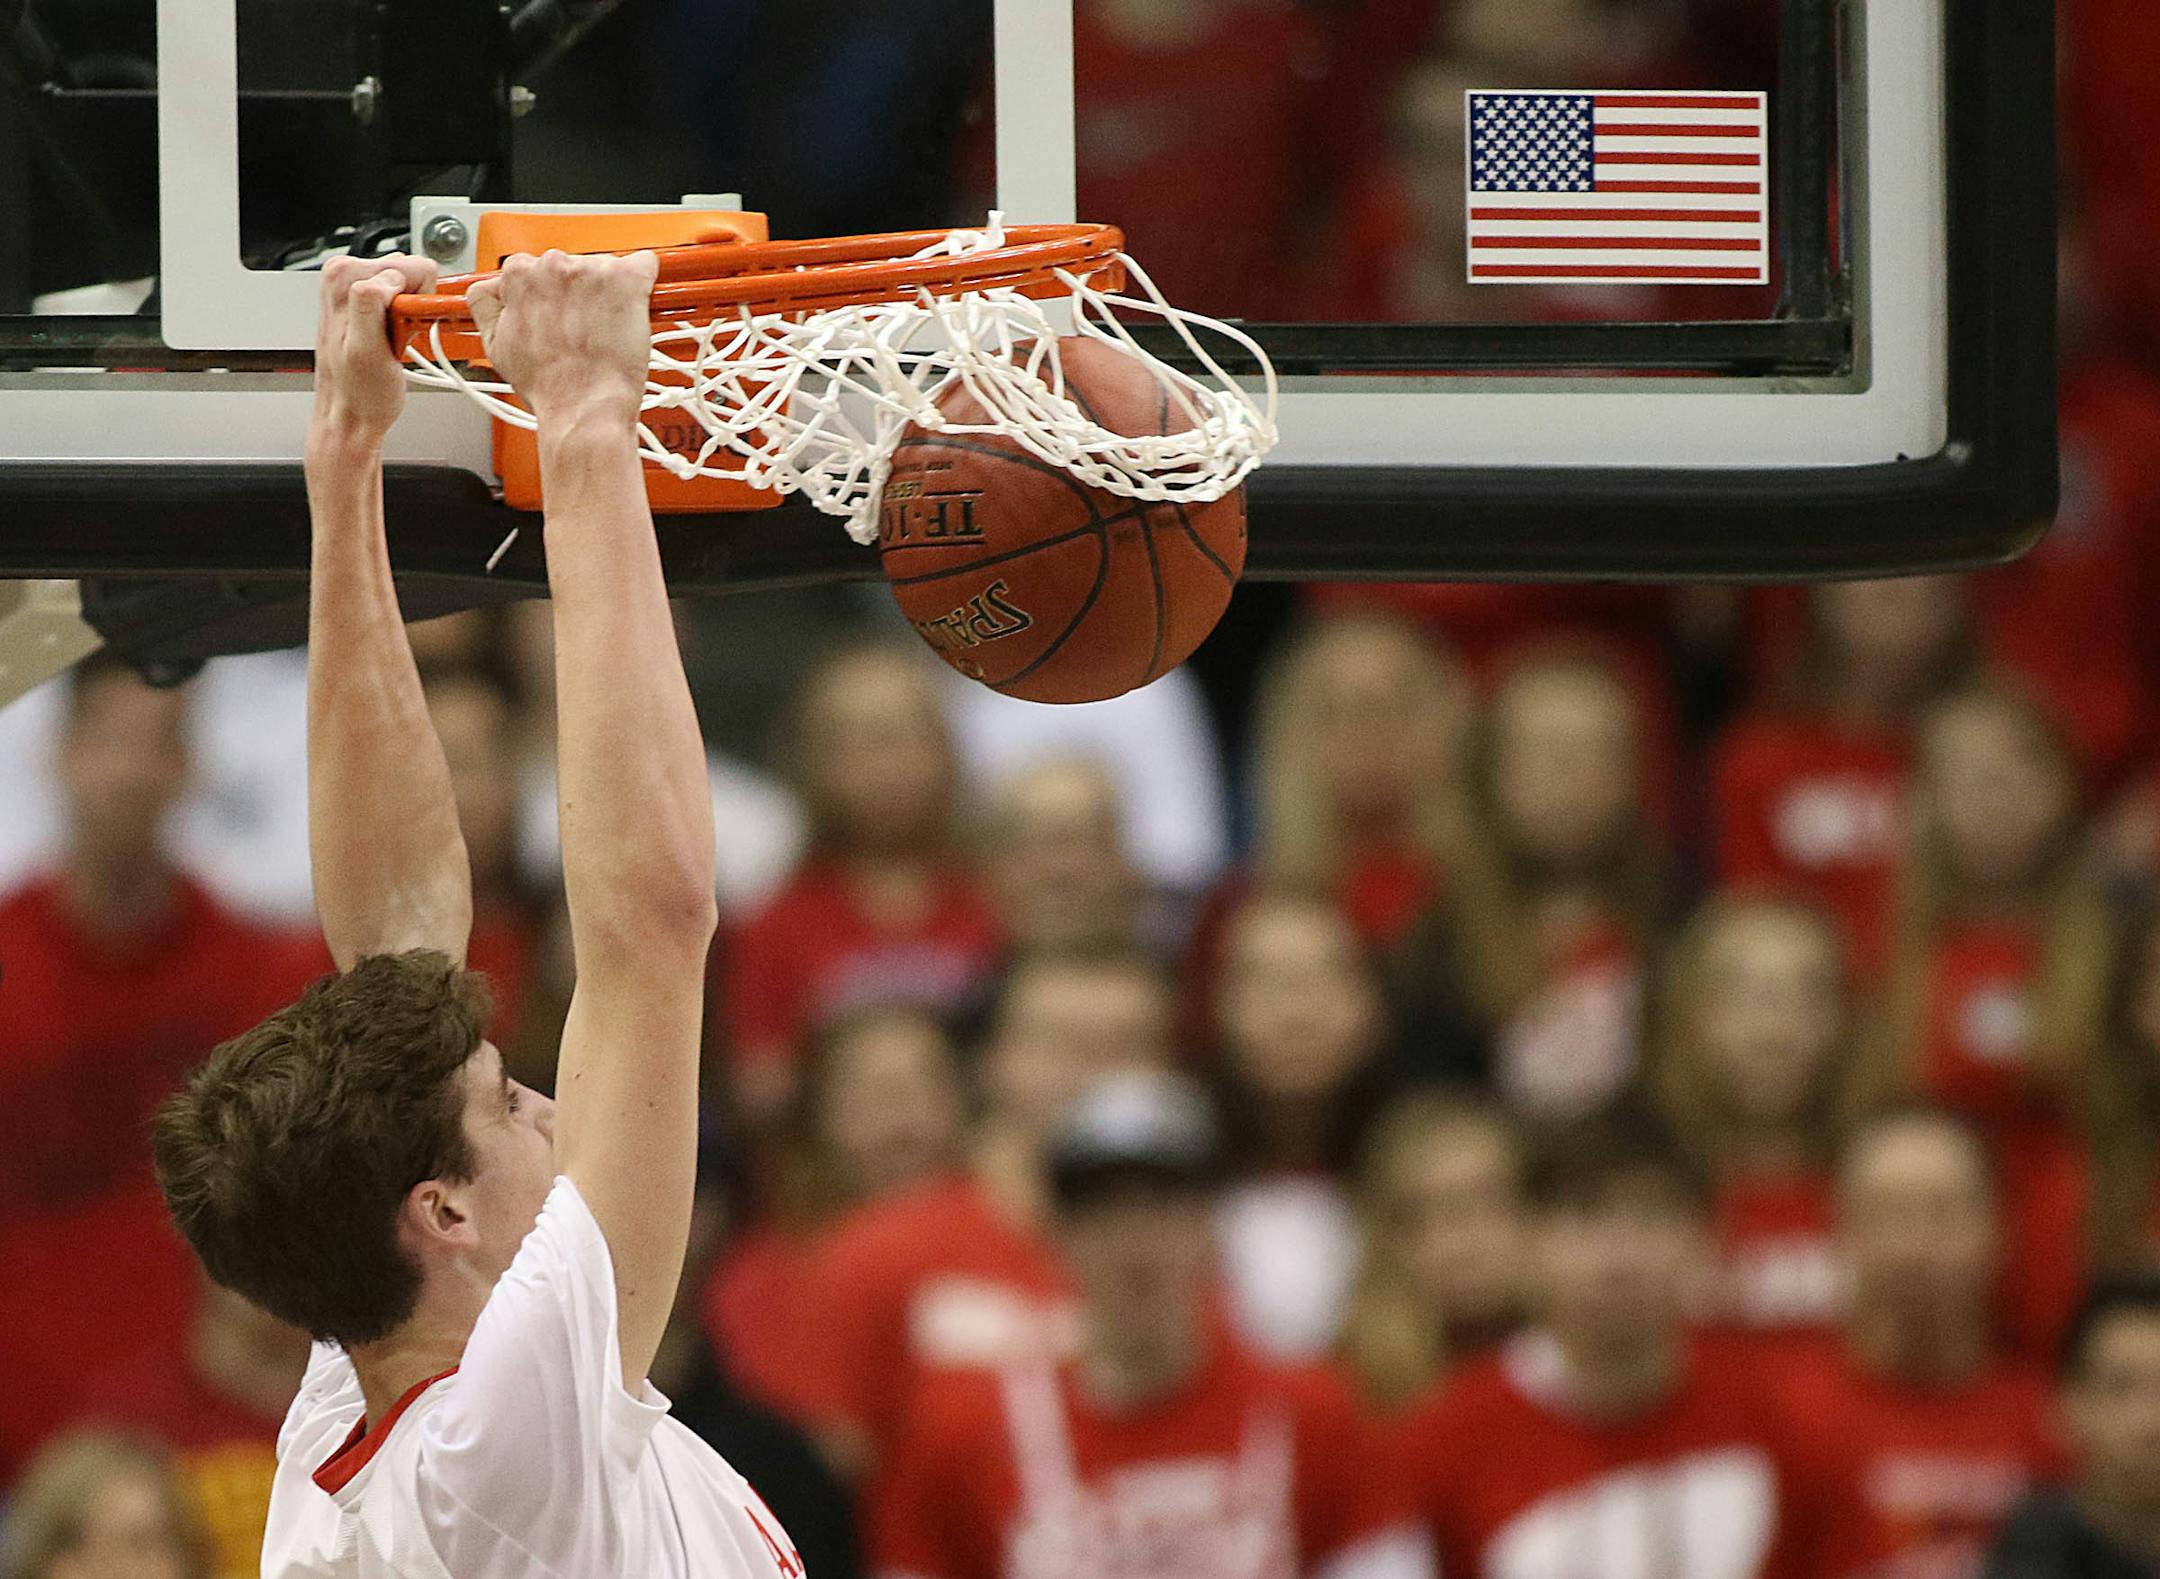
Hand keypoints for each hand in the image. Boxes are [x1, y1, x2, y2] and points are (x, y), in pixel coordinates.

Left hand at [312, 253, 437, 444]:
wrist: (350, 413)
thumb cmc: (359, 391)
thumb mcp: (365, 350)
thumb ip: (370, 304)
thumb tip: (385, 278)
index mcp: (343, 276)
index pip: (412, 267)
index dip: (417, 303)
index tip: (404, 328)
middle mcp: (345, 274)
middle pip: (412, 272)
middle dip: (412, 308)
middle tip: (396, 337)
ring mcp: (357, 285)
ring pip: (412, 285)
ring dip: (409, 316)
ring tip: (392, 341)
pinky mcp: (368, 298)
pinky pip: (406, 298)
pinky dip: (406, 321)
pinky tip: (391, 339)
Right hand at [467, 249, 658, 432]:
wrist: (583, 407)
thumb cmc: (548, 386)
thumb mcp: (495, 346)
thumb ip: (486, 307)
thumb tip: (492, 289)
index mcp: (518, 276)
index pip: (533, 268)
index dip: (548, 294)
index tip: (558, 312)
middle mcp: (552, 265)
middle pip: (570, 265)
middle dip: (577, 292)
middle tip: (581, 327)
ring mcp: (590, 270)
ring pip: (604, 267)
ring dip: (607, 292)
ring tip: (604, 330)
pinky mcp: (626, 280)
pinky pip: (643, 264)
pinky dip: (642, 282)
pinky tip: (633, 309)